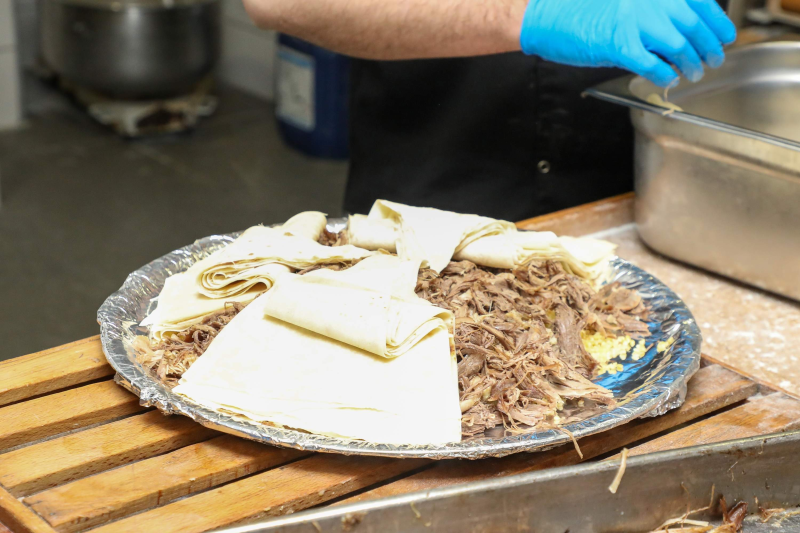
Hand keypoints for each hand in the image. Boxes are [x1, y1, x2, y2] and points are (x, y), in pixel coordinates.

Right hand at [519, 0, 736, 86]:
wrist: (549, 15)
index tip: (724, 35)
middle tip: (713, 59)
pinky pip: (653, 64)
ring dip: (691, 63)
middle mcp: (649, 0)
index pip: (700, 2)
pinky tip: (667, 79)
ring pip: (679, 46)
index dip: (718, 22)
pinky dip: (665, 74)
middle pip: (694, 25)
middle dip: (709, 46)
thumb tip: (683, 28)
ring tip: (692, 73)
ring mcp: (635, 21)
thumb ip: (655, 9)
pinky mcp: (619, 45)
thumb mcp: (627, 1)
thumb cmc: (582, 8)